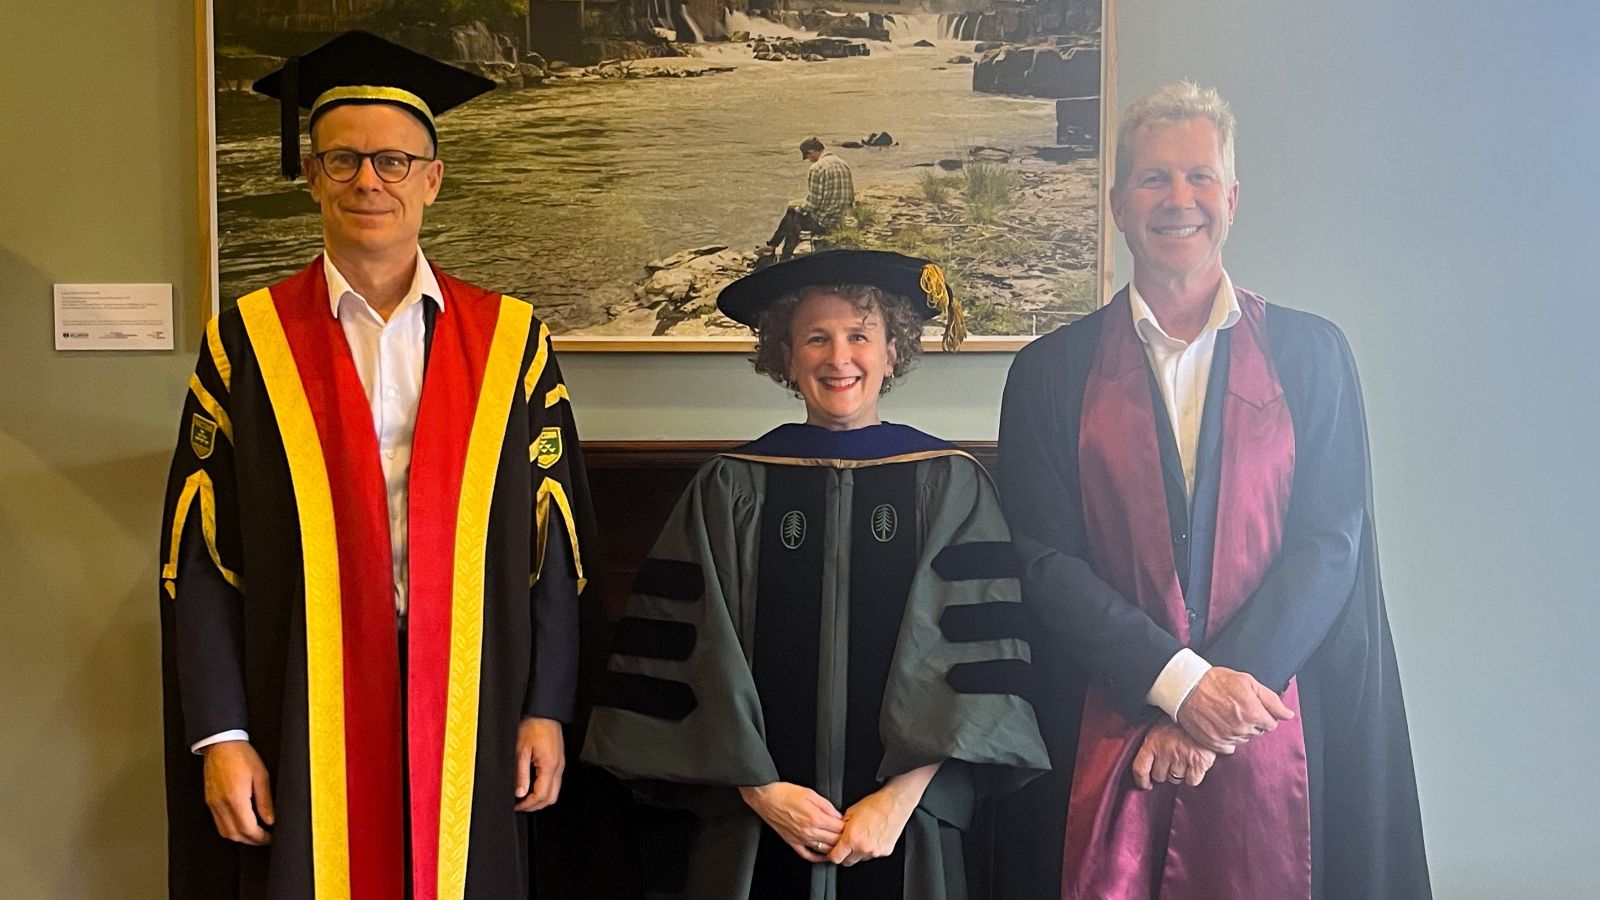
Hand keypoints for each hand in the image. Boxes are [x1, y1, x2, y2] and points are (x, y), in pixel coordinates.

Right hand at [203, 740, 273, 844]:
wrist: (220, 744)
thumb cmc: (240, 755)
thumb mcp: (261, 776)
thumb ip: (266, 801)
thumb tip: (271, 819)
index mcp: (235, 798)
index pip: (248, 829)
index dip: (261, 838)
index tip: (270, 838)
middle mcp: (221, 804)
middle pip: (235, 835)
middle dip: (252, 841)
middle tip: (265, 839)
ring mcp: (213, 804)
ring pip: (225, 832)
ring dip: (240, 837)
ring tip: (255, 834)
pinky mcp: (209, 801)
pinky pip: (218, 823)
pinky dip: (230, 829)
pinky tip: (240, 824)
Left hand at [514, 717, 564, 811]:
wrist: (544, 711)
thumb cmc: (533, 725)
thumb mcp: (520, 749)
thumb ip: (521, 773)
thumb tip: (520, 792)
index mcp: (549, 765)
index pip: (542, 795)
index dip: (528, 804)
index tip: (517, 805)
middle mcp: (558, 766)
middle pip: (551, 798)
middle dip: (535, 806)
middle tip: (520, 805)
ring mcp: (560, 763)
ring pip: (554, 791)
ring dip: (540, 798)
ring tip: (524, 797)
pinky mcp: (558, 760)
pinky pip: (554, 781)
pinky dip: (544, 788)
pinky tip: (532, 785)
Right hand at [739, 782, 843, 862]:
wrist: (765, 797)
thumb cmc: (784, 792)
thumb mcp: (810, 793)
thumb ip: (827, 806)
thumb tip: (838, 815)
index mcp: (815, 817)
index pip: (839, 828)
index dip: (848, 827)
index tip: (851, 825)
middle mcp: (809, 830)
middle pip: (834, 840)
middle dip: (844, 838)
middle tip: (849, 835)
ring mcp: (800, 838)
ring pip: (824, 849)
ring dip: (834, 848)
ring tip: (840, 844)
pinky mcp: (792, 842)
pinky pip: (808, 855)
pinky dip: (818, 858)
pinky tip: (824, 855)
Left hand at [828, 761, 939, 866]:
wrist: (894, 803)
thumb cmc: (874, 805)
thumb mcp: (850, 813)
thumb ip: (841, 828)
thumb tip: (835, 836)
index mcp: (852, 838)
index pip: (835, 858)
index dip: (832, 854)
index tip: (833, 851)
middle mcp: (863, 848)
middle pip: (847, 862)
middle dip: (844, 855)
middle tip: (846, 844)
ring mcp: (875, 851)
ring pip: (861, 859)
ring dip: (858, 852)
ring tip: (863, 836)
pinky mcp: (885, 852)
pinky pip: (873, 855)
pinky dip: (871, 849)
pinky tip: (873, 837)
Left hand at [1131, 720, 1216, 789]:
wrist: (1206, 711)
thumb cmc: (1181, 718)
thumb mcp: (1159, 723)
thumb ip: (1151, 740)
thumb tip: (1139, 750)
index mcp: (1153, 741)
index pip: (1140, 768)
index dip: (1141, 780)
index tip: (1145, 784)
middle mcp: (1166, 751)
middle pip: (1159, 776)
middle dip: (1163, 773)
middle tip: (1170, 763)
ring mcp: (1183, 758)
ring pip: (1175, 779)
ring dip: (1178, 774)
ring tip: (1183, 761)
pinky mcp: (1199, 763)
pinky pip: (1192, 781)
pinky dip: (1193, 777)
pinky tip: (1194, 767)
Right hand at [1175, 667, 1294, 752]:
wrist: (1187, 687)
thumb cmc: (1217, 681)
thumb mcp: (1248, 682)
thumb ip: (1271, 700)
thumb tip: (1288, 715)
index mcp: (1254, 714)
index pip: (1271, 724)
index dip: (1263, 714)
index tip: (1251, 706)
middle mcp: (1242, 729)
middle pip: (1257, 732)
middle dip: (1251, 722)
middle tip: (1236, 708)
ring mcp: (1228, 737)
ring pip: (1243, 739)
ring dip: (1239, 730)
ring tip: (1225, 714)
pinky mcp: (1214, 743)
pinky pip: (1229, 747)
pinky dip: (1227, 738)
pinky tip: (1219, 725)